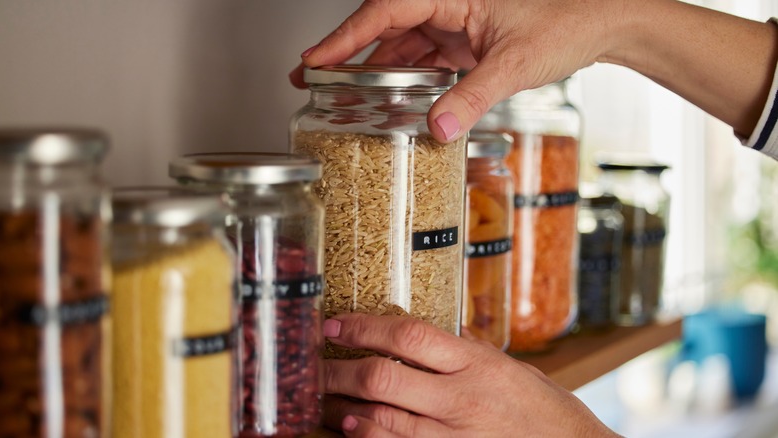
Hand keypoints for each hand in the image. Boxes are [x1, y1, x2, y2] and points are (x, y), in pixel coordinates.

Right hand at [289, 0, 620, 142]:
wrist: (601, 22)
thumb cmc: (567, 22)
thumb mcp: (513, 65)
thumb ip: (472, 97)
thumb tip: (436, 127)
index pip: (386, 10)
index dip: (345, 35)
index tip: (315, 57)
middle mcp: (448, 2)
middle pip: (383, 25)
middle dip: (347, 52)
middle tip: (311, 76)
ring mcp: (454, 21)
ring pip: (400, 43)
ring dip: (372, 68)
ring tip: (341, 92)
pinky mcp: (462, 39)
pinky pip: (421, 56)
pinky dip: (403, 77)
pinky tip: (387, 96)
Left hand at [321, 313, 618, 436]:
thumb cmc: (543, 407)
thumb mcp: (506, 366)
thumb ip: (461, 353)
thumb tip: (417, 337)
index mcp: (475, 362)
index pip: (407, 335)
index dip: (364, 327)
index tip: (334, 325)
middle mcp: (461, 397)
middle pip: (383, 377)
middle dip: (338, 370)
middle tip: (312, 365)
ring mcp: (454, 435)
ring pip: (382, 418)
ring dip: (343, 406)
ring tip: (320, 397)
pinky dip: (368, 436)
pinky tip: (351, 428)